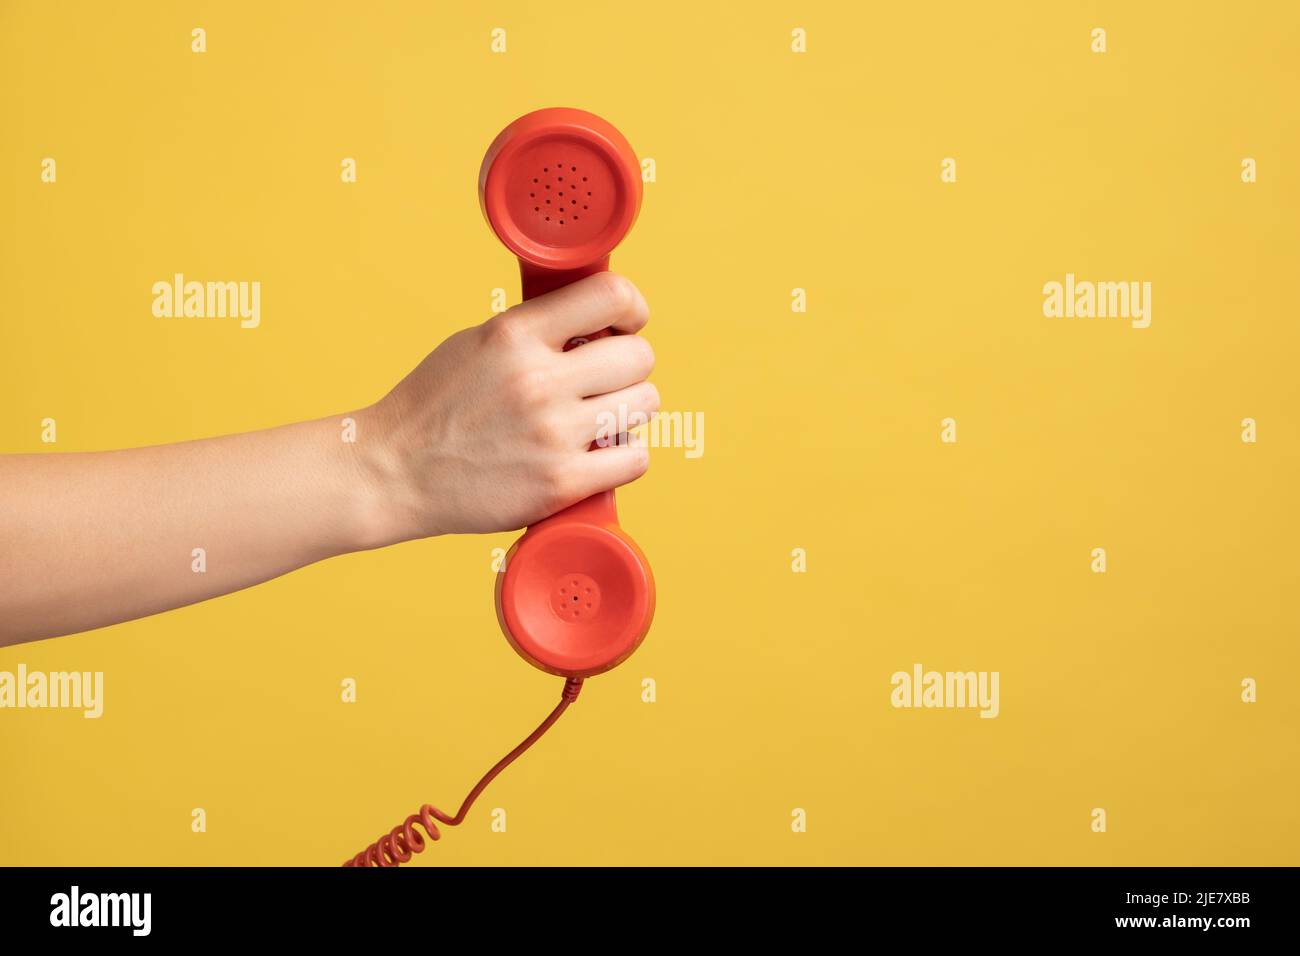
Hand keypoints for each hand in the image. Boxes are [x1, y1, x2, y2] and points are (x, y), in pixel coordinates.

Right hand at [358, 272, 657, 541]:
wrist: (394, 472)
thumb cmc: (434, 408)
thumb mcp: (477, 342)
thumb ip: (535, 330)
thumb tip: (594, 322)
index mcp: (516, 334)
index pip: (612, 296)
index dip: (632, 309)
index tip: (628, 324)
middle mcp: (539, 379)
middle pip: (639, 357)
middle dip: (629, 367)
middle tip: (606, 381)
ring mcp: (552, 433)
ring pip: (645, 405)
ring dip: (629, 411)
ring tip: (597, 419)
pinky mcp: (560, 482)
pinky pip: (635, 459)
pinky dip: (624, 457)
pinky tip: (599, 455)